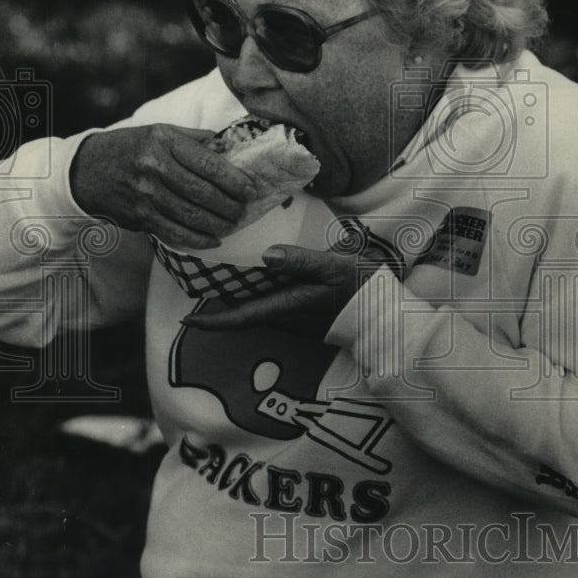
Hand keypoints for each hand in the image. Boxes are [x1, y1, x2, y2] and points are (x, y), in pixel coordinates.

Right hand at [69, 124, 256, 249]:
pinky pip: (175, 232)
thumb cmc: (132, 148)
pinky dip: (198, 239)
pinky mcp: (139, 216)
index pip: (209, 164)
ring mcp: (146, 194)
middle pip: (203, 192)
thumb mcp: (160, 132)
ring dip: (218, 224)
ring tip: (232, 224)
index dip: (234, 180)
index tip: (250, 190)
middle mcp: (154, 167)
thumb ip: (195, 140)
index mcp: (164, 141)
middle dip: (230, 205)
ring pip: (192, 215)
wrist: (87, 169)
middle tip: (244, 210)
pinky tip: (213, 239)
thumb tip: (228, 148)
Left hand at [188, 244, 387, 337]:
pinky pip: (275, 308)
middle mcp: (289, 319)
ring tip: (220, 283)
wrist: (390, 316)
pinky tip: (258, 282)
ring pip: (260, 312)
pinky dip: (260, 298)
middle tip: (196, 294)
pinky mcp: (309, 318)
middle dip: (220, 309)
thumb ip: (301, 261)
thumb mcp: (335, 267)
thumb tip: (266, 256)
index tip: (187, 321)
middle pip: (246, 315)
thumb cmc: (363, 289)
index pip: (243, 317)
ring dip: (240, 303)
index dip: (213, 321)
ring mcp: (299, 321)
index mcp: (290, 305)